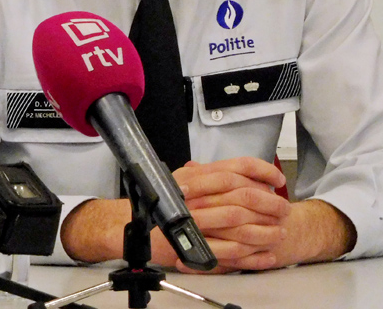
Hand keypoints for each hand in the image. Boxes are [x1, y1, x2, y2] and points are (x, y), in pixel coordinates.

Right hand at [153, 157, 290, 272]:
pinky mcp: (197, 246)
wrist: (139, 229)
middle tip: (284, 209)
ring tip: (280, 233)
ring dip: (265, 230)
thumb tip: (242, 173)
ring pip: (240, 223)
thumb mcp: (182, 181)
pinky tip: (268, 256)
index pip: (235, 167)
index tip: (278, 179)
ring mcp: (196, 220)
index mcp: (195, 177)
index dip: (262, 171)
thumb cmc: (162, 205)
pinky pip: (232, 251)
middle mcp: (196, 196)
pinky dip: (254, 256)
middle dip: (269, 203)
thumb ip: (208, 175)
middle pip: (242, 195)